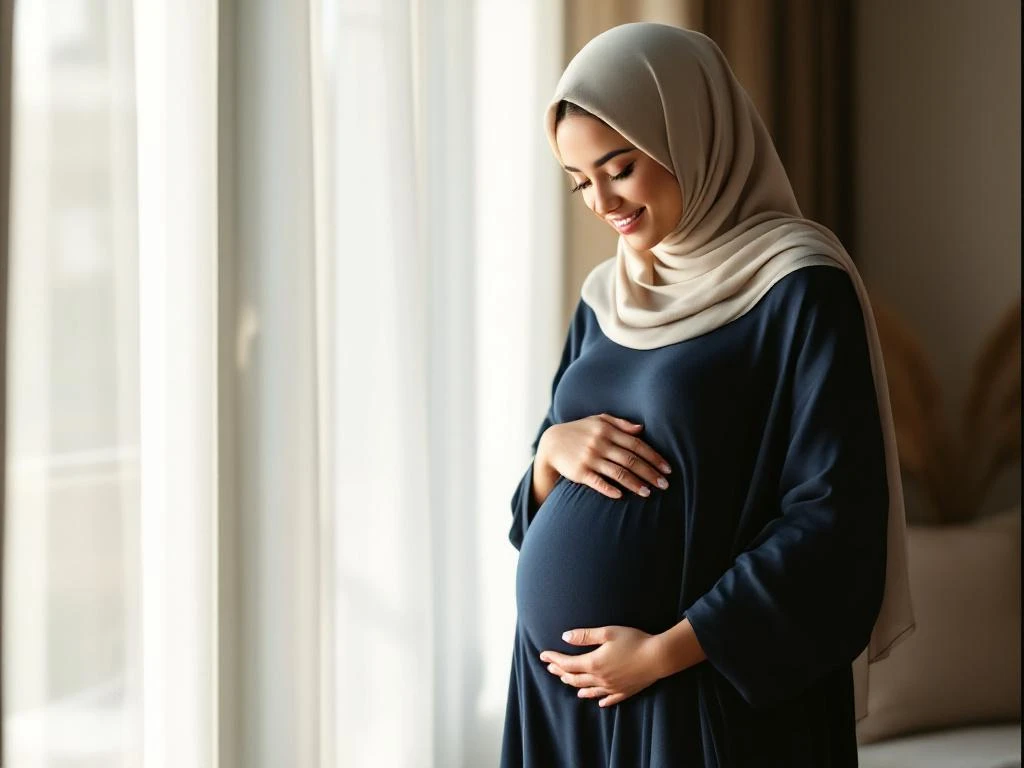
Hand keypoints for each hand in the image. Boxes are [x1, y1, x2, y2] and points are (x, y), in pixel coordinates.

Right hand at [537, 414, 671, 499]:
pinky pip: (597, 482)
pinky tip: (621, 496)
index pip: (636, 445)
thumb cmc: (580, 431)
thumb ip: (620, 424)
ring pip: (618, 473)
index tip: (667, 469)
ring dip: (635, 484)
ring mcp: (589, 458)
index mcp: (607, 430)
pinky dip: (610, 489)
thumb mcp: (598, 421)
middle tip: (665, 485)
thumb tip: (642, 429)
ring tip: (649, 494)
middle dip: (650, 473)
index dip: (654, 457)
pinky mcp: (579, 472)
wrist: (551, 443)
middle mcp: (600, 444)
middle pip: (630, 460)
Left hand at [539, 625, 665, 707]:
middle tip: (550, 668)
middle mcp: (600, 679)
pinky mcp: (624, 692)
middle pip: (574, 678)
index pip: (567, 664)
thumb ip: (585, 636)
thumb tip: (564, 637)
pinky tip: (597, 701)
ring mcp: (612, 688)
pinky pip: (608, 699)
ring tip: (567, 682)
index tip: (543, 655)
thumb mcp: (608, 633)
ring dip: (575, 686)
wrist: (658, 657)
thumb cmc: (634, 640)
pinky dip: (599, 699)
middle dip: (560, 672)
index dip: (554, 659)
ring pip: (588, 690)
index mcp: (594, 663)